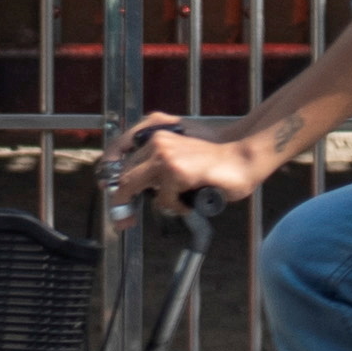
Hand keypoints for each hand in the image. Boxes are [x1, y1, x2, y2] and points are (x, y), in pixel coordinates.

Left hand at [105, 112, 269, 211]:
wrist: (245, 155)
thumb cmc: (216, 155)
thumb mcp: (182, 150)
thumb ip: (158, 160)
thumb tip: (135, 186)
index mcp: (155, 127)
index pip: (117, 150)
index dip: (109, 175)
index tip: (106, 192)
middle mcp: (155, 138)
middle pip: (123, 175)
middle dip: (121, 202)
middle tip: (122, 222)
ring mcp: (164, 154)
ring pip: (137, 188)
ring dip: (156, 203)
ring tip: (180, 202)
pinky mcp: (175, 171)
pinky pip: (163, 201)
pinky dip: (177, 206)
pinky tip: (194, 199)